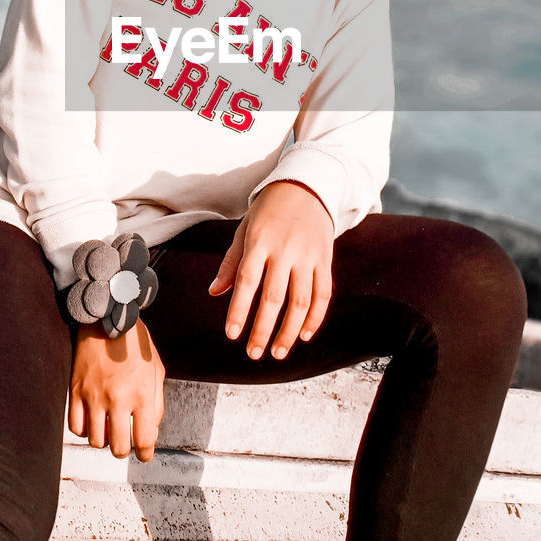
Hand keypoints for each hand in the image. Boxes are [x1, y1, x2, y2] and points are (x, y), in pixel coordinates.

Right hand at [68, 318, 164, 460]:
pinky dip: (85, 430)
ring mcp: (94, 396)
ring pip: (96, 441)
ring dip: (104, 440)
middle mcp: (118, 399)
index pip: (144, 441)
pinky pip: (76, 426)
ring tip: (109, 430)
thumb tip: (151, 430)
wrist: (108, 318)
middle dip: (124, 450)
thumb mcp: (157, 371)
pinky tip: (92, 421)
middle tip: (126, 443)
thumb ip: (157, 403)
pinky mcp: (76, 391)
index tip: (144, 454)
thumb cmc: (135, 343)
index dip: (146, 453)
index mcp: (142, 395)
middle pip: (119, 448)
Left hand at [208, 180, 333, 360]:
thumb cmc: (268, 211)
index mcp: (260, 241)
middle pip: (274, 297)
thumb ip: (231, 262)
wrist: (306, 186)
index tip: (232, 335)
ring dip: (290, 331)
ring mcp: (308, 255)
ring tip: (278, 352)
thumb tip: (215, 293)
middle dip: (263, 329)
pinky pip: (324, 293)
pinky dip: (316, 317)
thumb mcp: (245, 229)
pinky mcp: (325, 258)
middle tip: (253, 354)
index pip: (247, 281)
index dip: (239, 309)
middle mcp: (285, 249)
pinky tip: (305, 335)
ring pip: (301, 301)